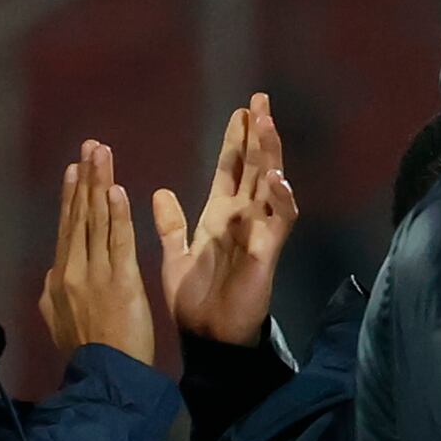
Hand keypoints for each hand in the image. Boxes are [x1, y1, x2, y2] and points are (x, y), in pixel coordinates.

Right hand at [40, 143, 156, 367]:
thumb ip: (56, 294)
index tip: (75, 169)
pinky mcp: (119, 282)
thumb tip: (53, 275)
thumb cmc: (89, 352)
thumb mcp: (59, 320)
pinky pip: (117, 241)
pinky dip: (116, 214)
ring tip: (100, 154)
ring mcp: (94, 274)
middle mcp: (72, 269)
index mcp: (60, 277)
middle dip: (84, 178)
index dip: (72, 197)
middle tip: (89, 146)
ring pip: (95, 221)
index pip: (68, 228)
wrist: (104, 376)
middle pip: (78, 215)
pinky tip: (115, 190)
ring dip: (99, 184)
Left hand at [150, 96, 297, 348]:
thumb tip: (160, 193)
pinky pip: (276, 224)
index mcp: (220, 217)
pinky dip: (279, 202)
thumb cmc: (197, 301)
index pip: (232, 170)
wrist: (207, 338)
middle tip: (260, 101)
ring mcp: (257, 235)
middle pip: (255, 169)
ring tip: (267, 125)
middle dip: (258, 135)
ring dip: (270, 157)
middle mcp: (242, 220)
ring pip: (269, 187)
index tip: (241, 111)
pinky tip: (277, 181)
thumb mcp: (177, 253)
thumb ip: (171, 224)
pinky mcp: (265, 255)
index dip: (237, 141)